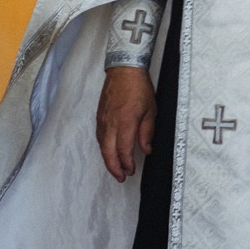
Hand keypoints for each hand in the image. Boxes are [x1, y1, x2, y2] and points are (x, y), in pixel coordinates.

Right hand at [96, 65, 155, 182]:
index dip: (126, 164)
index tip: (131, 171)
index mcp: (125, 122)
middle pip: (108, 152)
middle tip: (121, 177)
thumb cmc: (139, 88)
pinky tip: (109, 152)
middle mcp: (110, 124)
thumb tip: (146, 150)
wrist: (124, 71)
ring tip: (116, 169)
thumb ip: (147, 133)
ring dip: (108, 160)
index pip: (123, 150)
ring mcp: (102, 120)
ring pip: (102, 146)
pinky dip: (104, 148)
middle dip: (114, 168)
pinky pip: (100, 137)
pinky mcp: (99, 117)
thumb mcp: (151, 110)